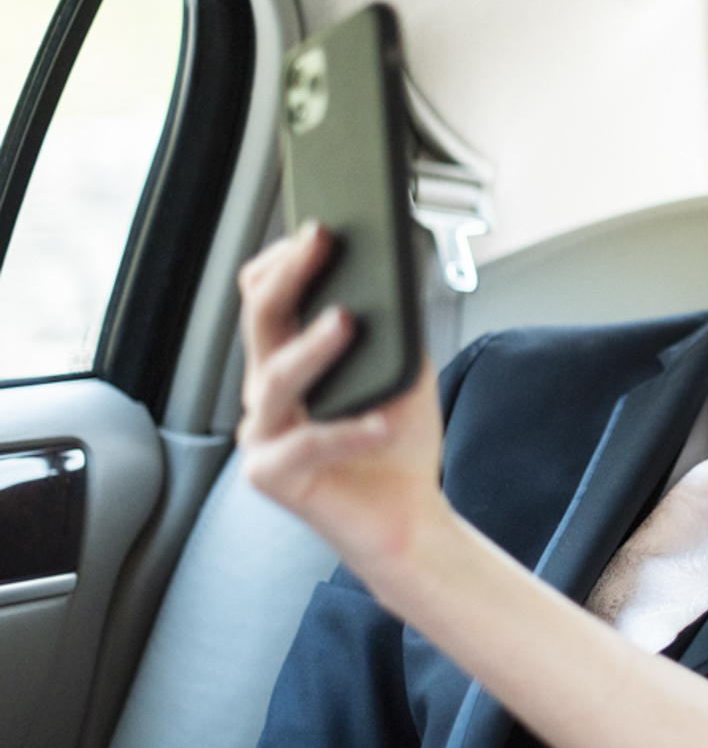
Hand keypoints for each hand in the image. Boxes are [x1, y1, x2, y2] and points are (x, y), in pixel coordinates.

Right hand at [236, 222, 447, 577]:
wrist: (407, 518)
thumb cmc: (396, 445)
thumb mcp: (405, 374)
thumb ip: (396, 333)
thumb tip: (398, 280)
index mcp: (288, 364)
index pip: (264, 298)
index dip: (284, 261)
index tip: (320, 229)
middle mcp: (265, 395)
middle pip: (261, 321)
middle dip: (290, 276)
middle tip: (321, 243)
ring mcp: (262, 435)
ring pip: (275, 379)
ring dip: (313, 347)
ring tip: (347, 321)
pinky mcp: (272, 477)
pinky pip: (307, 446)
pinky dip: (347, 432)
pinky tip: (381, 420)